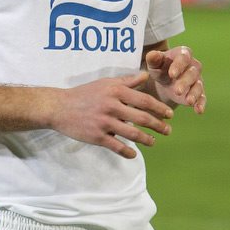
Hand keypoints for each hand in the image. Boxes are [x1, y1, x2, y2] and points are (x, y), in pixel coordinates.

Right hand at [54, 72, 174, 158]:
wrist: (59, 107)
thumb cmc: (85, 93)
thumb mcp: (105, 83)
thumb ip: (126, 81)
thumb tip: (146, 76)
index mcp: (115, 91)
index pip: (144, 100)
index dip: (159, 108)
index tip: (170, 115)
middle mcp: (112, 106)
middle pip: (142, 118)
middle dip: (158, 125)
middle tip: (168, 130)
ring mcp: (105, 122)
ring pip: (133, 134)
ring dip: (147, 139)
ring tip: (153, 142)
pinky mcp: (97, 136)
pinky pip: (117, 146)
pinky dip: (128, 152)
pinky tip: (134, 153)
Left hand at [145, 46, 205, 113]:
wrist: (164, 80)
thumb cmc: (159, 68)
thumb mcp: (154, 63)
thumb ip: (153, 59)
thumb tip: (152, 55)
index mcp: (183, 54)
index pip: (183, 57)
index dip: (179, 65)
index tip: (171, 74)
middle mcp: (193, 66)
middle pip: (192, 73)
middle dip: (185, 82)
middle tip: (177, 91)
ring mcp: (197, 79)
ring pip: (198, 86)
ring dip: (194, 94)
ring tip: (189, 101)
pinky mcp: (199, 92)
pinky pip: (202, 97)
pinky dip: (201, 104)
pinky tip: (199, 110)